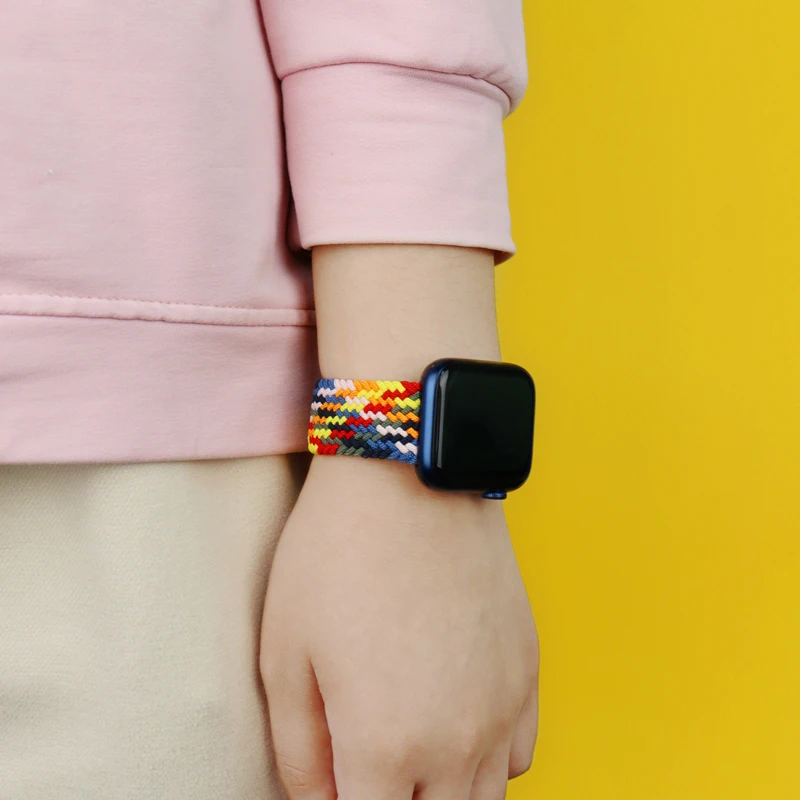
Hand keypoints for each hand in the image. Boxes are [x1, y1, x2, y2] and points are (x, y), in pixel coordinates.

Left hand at [260, 455, 538, 799]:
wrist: (409, 476)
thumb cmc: (335, 555)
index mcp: (385, 747)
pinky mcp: (528, 669)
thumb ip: (298, 750)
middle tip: (366, 771)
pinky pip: (520, 755)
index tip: (336, 785)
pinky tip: (455, 727)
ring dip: (443, 796)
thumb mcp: (285, 654)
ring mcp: (501, 707)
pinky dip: (487, 763)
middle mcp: (456, 742)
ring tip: (409, 759)